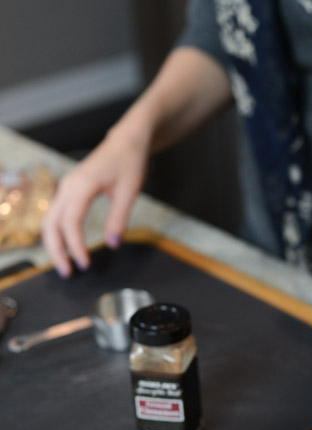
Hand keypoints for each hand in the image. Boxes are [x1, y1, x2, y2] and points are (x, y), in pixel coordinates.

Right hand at [41, 128, 148, 276]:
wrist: (126, 141)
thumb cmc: (129, 162)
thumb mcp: (130, 191)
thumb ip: (120, 218)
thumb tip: (112, 244)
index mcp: (82, 186)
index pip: (70, 222)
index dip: (75, 246)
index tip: (85, 264)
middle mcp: (68, 186)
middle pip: (51, 224)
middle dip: (56, 251)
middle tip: (67, 272)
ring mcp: (66, 187)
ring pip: (49, 220)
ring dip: (54, 244)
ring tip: (66, 264)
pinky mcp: (70, 190)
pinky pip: (56, 214)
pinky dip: (58, 233)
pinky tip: (67, 246)